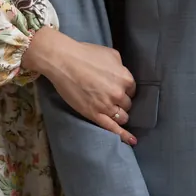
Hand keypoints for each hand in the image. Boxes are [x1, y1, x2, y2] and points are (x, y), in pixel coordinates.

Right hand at [22, 27, 137, 144]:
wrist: (63, 61)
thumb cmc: (85, 54)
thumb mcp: (111, 54)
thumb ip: (121, 67)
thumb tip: (122, 74)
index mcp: (125, 78)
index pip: (132, 90)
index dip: (124, 89)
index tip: (116, 88)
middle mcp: (119, 93)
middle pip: (127, 104)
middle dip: (120, 101)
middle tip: (109, 96)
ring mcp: (107, 106)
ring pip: (122, 117)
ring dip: (119, 114)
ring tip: (110, 110)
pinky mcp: (95, 115)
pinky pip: (113, 128)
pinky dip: (124, 136)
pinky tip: (132, 141)